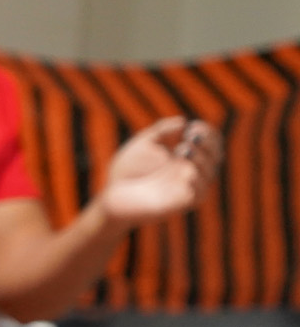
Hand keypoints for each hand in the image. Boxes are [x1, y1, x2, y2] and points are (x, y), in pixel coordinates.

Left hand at [97, 117, 219, 226]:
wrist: (111, 194)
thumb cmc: (128, 169)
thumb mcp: (144, 143)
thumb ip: (161, 131)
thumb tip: (183, 122)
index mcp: (186, 155)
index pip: (210, 142)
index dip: (207, 133)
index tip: (193, 126)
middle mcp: (192, 170)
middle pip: (215, 156)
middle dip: (208, 144)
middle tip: (191, 136)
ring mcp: (188, 187)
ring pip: (209, 173)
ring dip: (201, 159)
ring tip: (182, 149)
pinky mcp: (181, 203)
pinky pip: (199, 194)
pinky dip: (198, 181)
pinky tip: (188, 172)